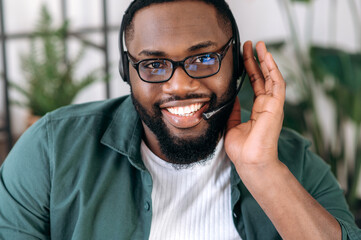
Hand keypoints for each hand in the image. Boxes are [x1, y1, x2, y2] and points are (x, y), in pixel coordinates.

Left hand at [225, 41, 285, 175]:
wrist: (249, 162)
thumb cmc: (242, 150)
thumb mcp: (232, 125)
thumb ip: (234, 111)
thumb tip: (230, 98)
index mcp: (258, 109)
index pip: (255, 83)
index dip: (250, 68)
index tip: (243, 55)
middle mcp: (267, 105)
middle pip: (263, 77)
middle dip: (256, 60)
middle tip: (250, 44)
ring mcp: (273, 105)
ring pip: (272, 77)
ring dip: (266, 60)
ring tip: (259, 45)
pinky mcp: (276, 106)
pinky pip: (277, 84)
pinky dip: (273, 70)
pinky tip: (267, 58)